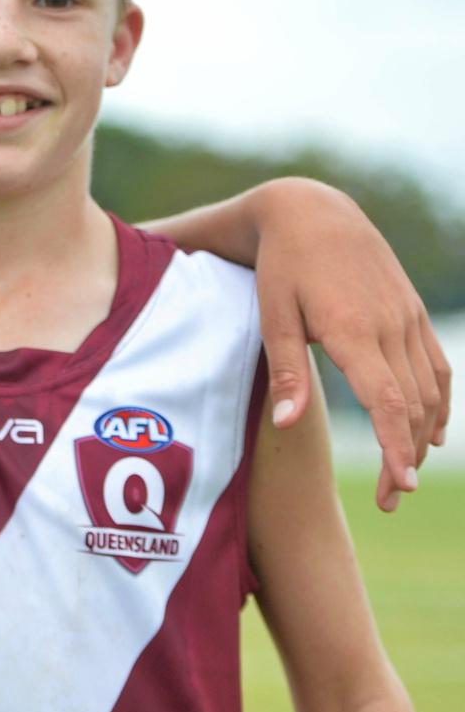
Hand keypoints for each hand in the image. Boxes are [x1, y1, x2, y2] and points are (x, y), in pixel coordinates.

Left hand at [255, 180, 450, 510]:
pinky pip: (437, 366)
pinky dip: (438, 402)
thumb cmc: (281, 267)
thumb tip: (286, 423)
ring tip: (404, 475)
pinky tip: (431, 432)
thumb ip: (284, 371)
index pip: (387, 401)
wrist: (313, 213)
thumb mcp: (273, 315)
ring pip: (430, 389)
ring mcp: (408, 318)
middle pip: (413, 405)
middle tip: (391, 498)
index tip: (398, 484)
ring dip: (422, 435)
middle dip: (404, 456)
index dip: (395, 446)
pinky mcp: (412, 312)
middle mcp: (390, 325)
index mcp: (353, 329)